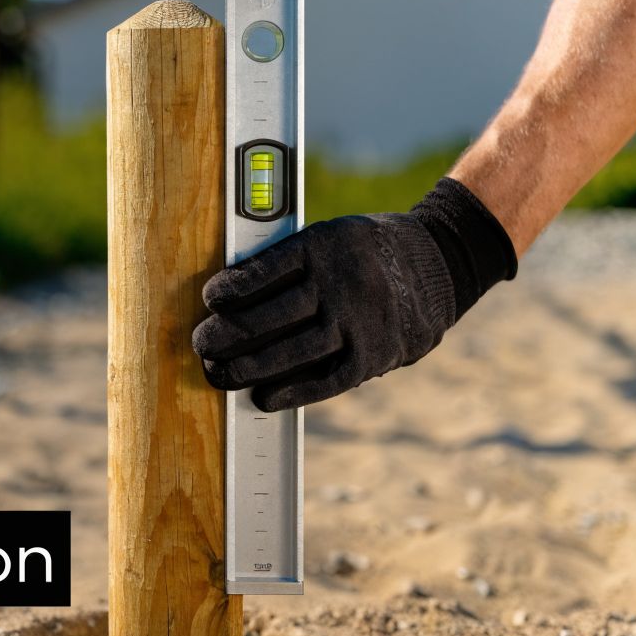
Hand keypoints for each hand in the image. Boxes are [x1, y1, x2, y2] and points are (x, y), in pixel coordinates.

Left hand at [192, 178, 517, 410]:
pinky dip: (292, 392)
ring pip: (292, 352)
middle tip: (200, 345)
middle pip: (271, 316)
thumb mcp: (327, 237)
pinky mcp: (373, 354)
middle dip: (227, 335)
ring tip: (218, 374)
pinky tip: (263, 398)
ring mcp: (358, 322)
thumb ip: (286, 263)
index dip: (232, 290)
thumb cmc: (360, 252)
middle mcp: (340, 284)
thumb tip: (229, 298)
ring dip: (248, 368)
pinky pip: (326, 379)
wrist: (435, 263)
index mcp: (322, 247)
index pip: (266, 271)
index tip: (208, 301)